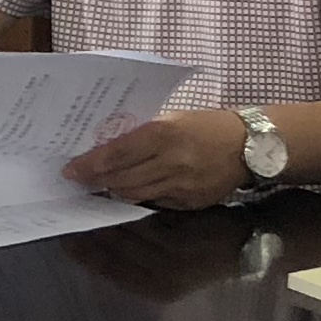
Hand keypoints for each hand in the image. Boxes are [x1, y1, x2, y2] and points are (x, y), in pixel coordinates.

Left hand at [66, 110, 252, 208]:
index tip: (70, 170)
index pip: (117, 154)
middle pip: (121, 179)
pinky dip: (138, 197)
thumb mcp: (173, 118)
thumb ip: (142, 133)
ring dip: (113, 191)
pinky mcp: (189, 203)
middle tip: (78, 180)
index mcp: (164, 134)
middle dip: (96, 181)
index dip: (90, 164)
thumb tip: (108, 146)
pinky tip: (127, 192)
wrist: (250, 146)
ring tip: (98, 187)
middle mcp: (171, 162)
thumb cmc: (207, 125)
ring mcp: (181, 186)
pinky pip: (154, 203)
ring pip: (135, 195)